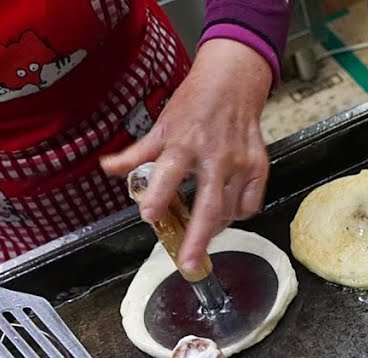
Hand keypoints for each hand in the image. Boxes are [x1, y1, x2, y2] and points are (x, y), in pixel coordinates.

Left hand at [102, 39, 273, 275]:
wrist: (233, 84)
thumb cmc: (196, 104)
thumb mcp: (161, 126)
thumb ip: (137, 154)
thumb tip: (109, 168)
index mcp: (184, 143)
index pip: (169, 172)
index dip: (159, 196)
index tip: (149, 216)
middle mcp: (215, 156)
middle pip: (208, 205)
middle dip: (198, 239)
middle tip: (189, 263)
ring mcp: (240, 164)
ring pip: (229, 210)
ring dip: (213, 229)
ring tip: (200, 237)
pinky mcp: (259, 167)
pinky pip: (249, 205)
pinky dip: (237, 214)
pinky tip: (225, 211)